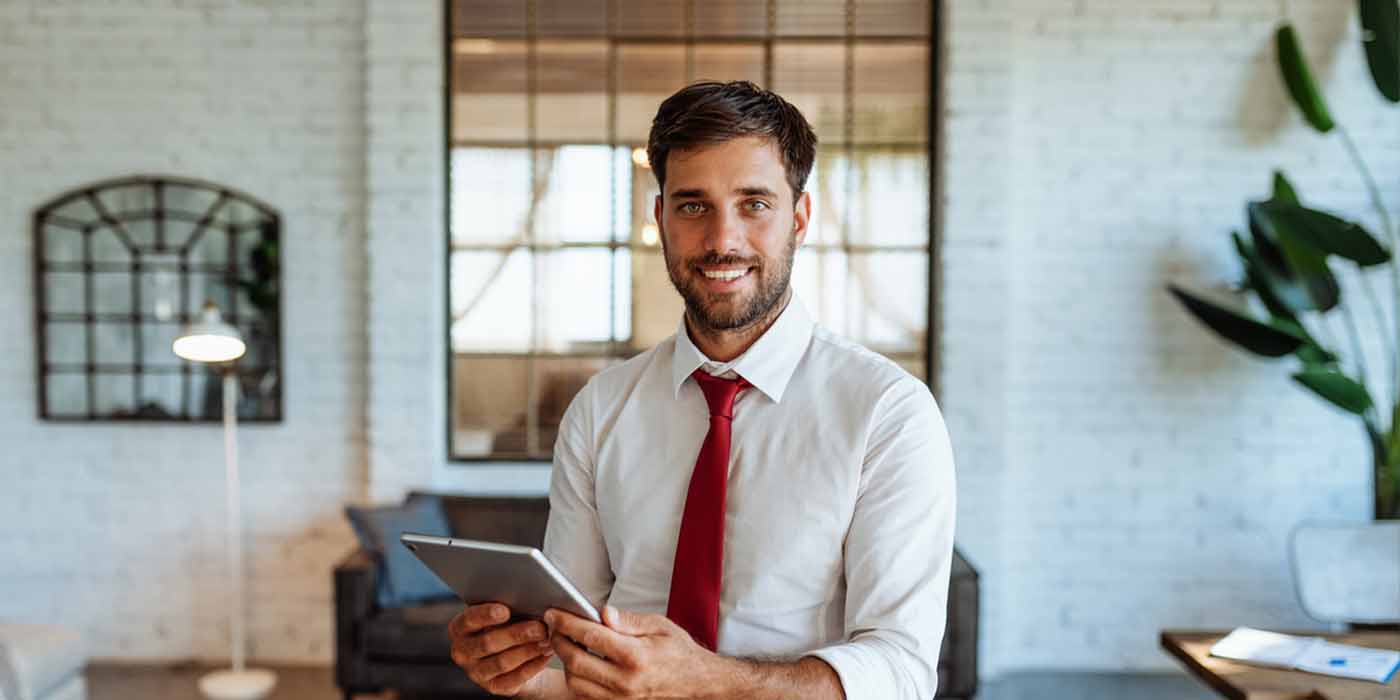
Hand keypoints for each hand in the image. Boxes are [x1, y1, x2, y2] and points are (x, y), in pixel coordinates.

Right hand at [448, 603, 554, 696]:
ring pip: (502, 662)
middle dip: (517, 634)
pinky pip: (513, 678)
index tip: (505, 611)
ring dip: (528, 651)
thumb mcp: (502, 614)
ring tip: (546, 640)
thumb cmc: (506, 626)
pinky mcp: (492, 686)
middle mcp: (462, 652)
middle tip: (540, 628)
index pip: (468, 620)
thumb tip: (527, 602)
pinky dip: (532, 666)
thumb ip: (507, 609)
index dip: (485, 615)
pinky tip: (545, 656)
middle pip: (488, 643)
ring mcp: (475, 672)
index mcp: (459, 629)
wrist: (513, 654)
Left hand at [544, 605, 724, 698]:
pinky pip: (586, 696)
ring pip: (575, 683)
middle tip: (554, 627)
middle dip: (558, 642)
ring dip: (565, 662)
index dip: (566, 623)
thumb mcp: (660, 627)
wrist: (698, 684)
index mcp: (635, 656)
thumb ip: (629, 620)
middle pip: (574, 662)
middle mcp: (625, 681)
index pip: (590, 636)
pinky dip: (577, 679)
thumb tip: (603, 612)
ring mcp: (620, 699)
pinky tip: (580, 663)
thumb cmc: (680, 653)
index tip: (554, 613)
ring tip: (567, 644)